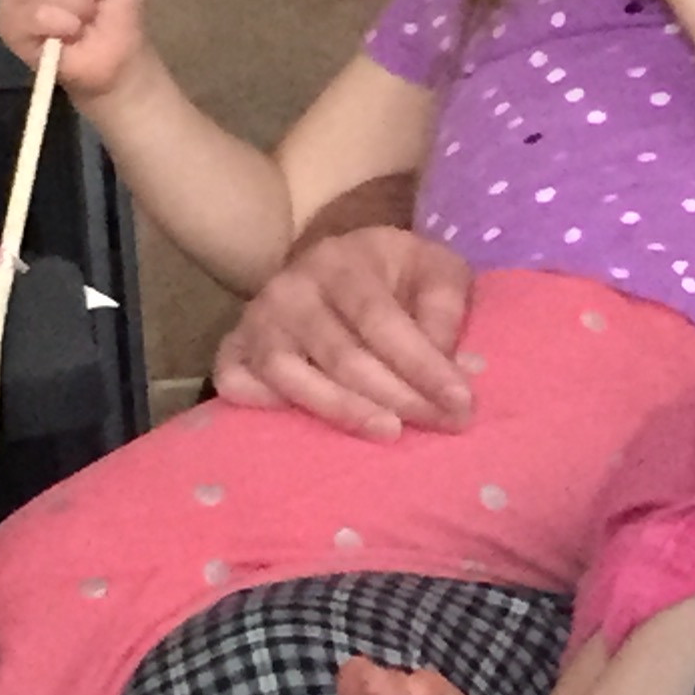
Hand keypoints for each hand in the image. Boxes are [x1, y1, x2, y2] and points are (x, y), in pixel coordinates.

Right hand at [212, 226, 475, 437]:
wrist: (336, 262)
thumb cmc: (394, 274)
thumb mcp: (434, 269)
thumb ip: (444, 308)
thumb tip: (450, 366)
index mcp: (341, 262)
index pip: (380, 320)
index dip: (421, 365)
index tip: (461, 404)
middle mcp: (291, 288)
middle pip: (341, 354)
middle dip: (398, 396)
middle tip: (443, 425)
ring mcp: (257, 320)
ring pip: (288, 375)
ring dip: (342, 410)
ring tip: (390, 432)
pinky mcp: (233, 347)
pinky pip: (234, 381)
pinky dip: (262, 405)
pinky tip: (303, 426)